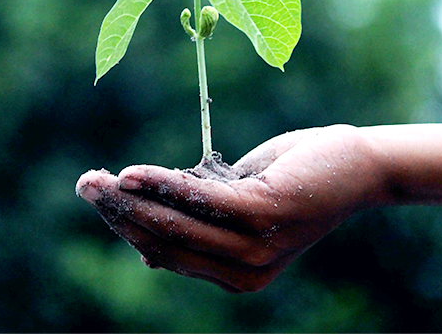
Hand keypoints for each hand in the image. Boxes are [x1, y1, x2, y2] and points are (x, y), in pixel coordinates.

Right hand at [75, 125, 386, 292]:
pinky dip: (162, 184)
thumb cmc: (294, 179)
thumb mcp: (239, 203)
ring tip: (97, 179)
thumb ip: (199, 219)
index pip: (167, 254)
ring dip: (130, 201)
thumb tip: (145, 235)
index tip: (100, 200)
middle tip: (84, 185)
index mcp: (235, 275)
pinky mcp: (262, 215)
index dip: (127, 228)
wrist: (356, 166)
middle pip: (163, 243)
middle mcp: (243, 273)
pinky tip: (133, 172)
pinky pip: (198, 200)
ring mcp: (253, 249)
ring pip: (175, 226)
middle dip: (118, 214)